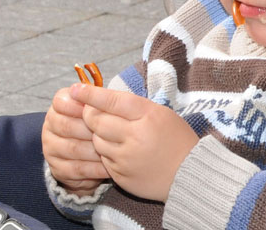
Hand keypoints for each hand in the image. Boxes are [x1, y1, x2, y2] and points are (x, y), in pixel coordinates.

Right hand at [42, 87, 109, 195]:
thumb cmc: (98, 123)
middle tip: (113, 133)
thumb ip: (98, 101)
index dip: (80, 106)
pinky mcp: (57, 168)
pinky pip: (76, 168)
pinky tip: (109, 167)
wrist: (91, 153)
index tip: (98, 108)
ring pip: (73, 148)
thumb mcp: (99, 109)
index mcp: (59, 106)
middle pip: (67, 126)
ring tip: (115, 150)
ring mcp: (50, 148)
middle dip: (91, 129)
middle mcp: (50, 125)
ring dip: (95, 150)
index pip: (61, 101)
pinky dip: (94, 168)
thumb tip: (105, 95)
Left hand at [70, 83, 198, 201]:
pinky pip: (103, 159)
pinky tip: (120, 150)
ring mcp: (126, 158)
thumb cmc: (177, 139)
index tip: (76, 88)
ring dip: (99, 134)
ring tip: (113, 132)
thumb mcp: (162, 113)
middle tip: (91, 111)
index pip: (112, 100)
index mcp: (148, 116)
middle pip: (97, 121)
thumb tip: (103, 98)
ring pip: (97, 140)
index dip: (91, 94)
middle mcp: (135, 136)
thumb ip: (134, 106)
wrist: (189, 174)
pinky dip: (106, 153)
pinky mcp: (121, 176)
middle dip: (90, 114)